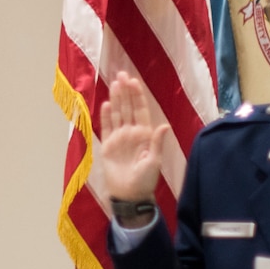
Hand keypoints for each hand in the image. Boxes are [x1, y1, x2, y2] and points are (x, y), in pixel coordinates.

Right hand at [96, 72, 174, 221]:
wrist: (129, 194)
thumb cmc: (145, 180)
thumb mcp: (154, 161)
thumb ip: (157, 142)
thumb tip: (164, 125)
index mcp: (145, 135)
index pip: (140, 110)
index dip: (137, 96)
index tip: (134, 81)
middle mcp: (131, 132)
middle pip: (127, 108)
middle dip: (125, 91)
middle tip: (121, 74)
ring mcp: (119, 138)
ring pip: (117, 114)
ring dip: (115, 99)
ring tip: (114, 84)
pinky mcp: (107, 145)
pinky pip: (106, 127)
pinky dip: (105, 116)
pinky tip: (106, 104)